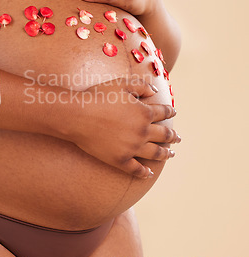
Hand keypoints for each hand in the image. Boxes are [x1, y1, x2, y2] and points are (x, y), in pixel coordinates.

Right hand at [51, 78, 179, 178]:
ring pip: (155, 153)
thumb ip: (141, 86)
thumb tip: (155, 92)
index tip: (173, 113)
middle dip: (173, 136)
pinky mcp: (120, 160)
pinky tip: (148, 173)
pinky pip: (136, 169)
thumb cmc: (98, 96)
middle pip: (164, 135)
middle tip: (178, 138)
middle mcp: (142, 132)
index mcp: (144, 113)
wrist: (78, 115)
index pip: (163, 113)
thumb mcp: (121, 84)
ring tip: (170, 154)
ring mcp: (132, 148)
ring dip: (165, 154)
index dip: (169, 112)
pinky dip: (144, 172)